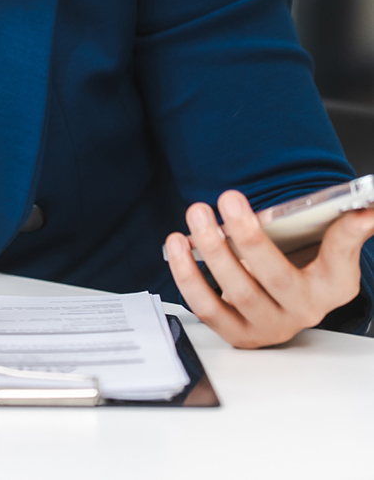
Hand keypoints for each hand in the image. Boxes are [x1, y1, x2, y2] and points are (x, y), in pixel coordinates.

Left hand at [164, 189, 373, 347]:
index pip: (341, 259)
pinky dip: (187, 274)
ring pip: (237, 292)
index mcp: (331, 287)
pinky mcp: (236, 334)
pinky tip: (177, 244)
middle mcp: (302, 312)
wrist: (276, 308)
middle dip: (248, 236)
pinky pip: (206, 307)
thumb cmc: (299, 272)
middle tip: (228, 198)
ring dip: (211, 251)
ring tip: (197, 214)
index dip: (346, 236)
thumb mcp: (324, 255)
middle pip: (274, 276)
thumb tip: (365, 211)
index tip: (355, 209)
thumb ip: (340, 232)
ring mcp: (268, 327)